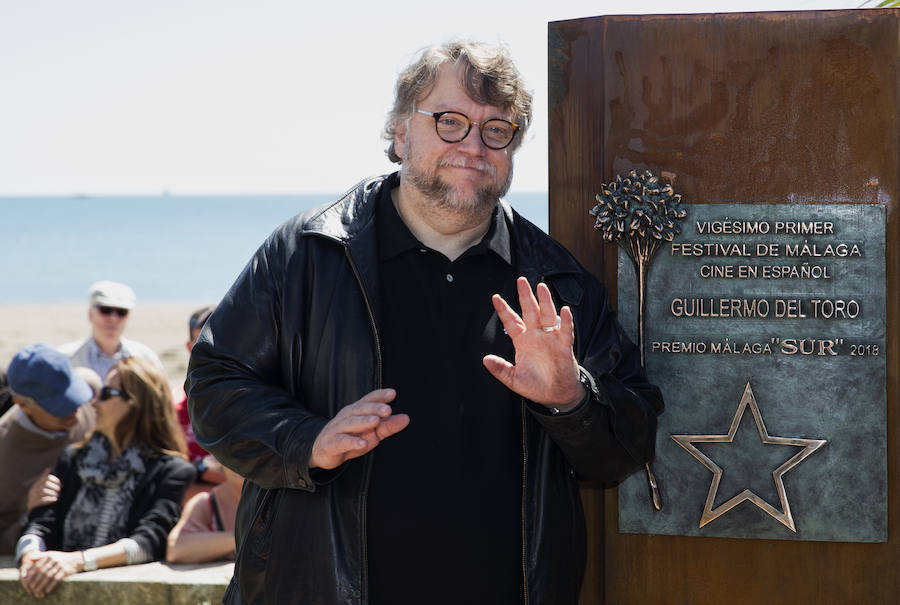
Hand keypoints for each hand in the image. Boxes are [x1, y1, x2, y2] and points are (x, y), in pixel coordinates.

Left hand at [19, 550, 80, 597]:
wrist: (77, 559)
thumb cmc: (62, 558)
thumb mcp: (52, 554)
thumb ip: (41, 556)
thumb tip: (30, 558)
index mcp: (49, 556)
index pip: (37, 566)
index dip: (31, 574)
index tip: (26, 582)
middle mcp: (54, 560)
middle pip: (42, 572)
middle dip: (35, 582)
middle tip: (31, 589)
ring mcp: (60, 565)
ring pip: (48, 577)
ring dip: (42, 585)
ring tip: (37, 592)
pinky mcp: (65, 571)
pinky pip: (56, 579)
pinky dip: (51, 585)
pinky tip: (47, 591)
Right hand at [26, 468, 60, 510]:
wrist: (34, 514)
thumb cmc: (41, 499)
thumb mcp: (43, 489)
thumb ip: (46, 479)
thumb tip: (49, 468)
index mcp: (36, 485)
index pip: (46, 477)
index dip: (55, 480)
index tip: (61, 484)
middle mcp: (32, 490)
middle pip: (46, 484)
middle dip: (55, 487)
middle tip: (60, 491)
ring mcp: (31, 497)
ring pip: (44, 491)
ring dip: (53, 493)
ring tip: (58, 496)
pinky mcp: (32, 505)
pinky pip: (41, 500)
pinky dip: (49, 499)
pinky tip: (55, 500)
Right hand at [310, 389, 409, 469]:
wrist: (323, 451)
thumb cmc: (350, 438)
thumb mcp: (371, 432)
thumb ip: (387, 426)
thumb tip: (406, 418)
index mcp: (356, 411)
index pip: (368, 400)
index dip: (379, 396)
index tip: (392, 393)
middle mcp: (346, 416)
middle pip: (360, 409)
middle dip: (374, 408)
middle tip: (388, 409)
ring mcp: (337, 429)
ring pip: (350, 423)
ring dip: (363, 421)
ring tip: (376, 421)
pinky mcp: (331, 444)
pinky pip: (342, 442)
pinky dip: (352, 442)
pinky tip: (363, 444)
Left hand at [484, 277, 584, 408]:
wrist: (556, 396)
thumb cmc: (536, 386)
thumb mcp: (513, 379)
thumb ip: (500, 369)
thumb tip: (485, 359)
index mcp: (522, 341)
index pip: (512, 321)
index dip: (504, 310)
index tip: (495, 297)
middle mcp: (536, 336)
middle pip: (530, 311)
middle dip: (525, 296)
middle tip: (521, 280)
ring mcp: (550, 339)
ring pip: (547, 315)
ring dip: (545, 301)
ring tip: (541, 287)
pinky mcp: (564, 346)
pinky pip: (565, 331)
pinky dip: (566, 321)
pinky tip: (564, 310)